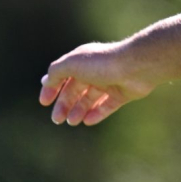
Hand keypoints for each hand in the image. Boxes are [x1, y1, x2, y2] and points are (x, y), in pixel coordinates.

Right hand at [39, 41, 154, 125]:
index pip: (63, 75)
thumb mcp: (73, 63)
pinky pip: (107, 106)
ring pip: (91, 99)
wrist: (136, 67)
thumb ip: (56, 71)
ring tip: (72, 121)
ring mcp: (111, 82)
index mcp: (83, 60)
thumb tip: (46, 80)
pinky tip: (87, 121)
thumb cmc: (103, 63)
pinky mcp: (123, 93)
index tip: (44, 102)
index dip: (52, 88)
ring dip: (79, 110)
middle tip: (57, 119)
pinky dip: (97, 113)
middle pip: (76, 90)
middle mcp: (96, 70)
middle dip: (65, 104)